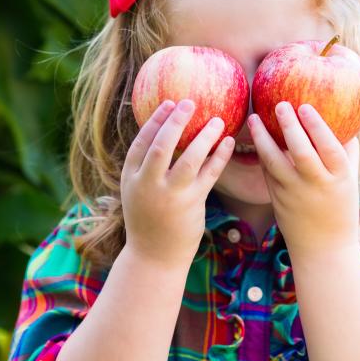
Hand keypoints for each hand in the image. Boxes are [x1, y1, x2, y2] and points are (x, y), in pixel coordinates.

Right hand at [120, 99, 234, 269]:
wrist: (154, 257)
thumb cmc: (148, 221)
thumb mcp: (137, 194)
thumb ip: (146, 169)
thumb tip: (162, 136)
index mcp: (131, 179)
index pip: (141, 143)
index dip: (155, 121)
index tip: (169, 103)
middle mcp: (148, 185)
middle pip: (162, 146)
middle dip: (176, 121)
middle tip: (190, 102)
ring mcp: (171, 195)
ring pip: (189, 158)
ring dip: (204, 136)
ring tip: (217, 120)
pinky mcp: (192, 204)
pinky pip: (209, 174)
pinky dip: (219, 156)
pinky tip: (228, 142)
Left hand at [249, 101, 359, 258]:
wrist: (323, 249)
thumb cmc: (341, 208)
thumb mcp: (350, 181)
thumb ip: (347, 152)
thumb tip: (346, 121)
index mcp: (339, 178)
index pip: (328, 147)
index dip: (317, 126)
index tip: (305, 106)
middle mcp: (316, 185)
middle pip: (301, 152)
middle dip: (289, 126)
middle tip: (280, 104)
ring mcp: (294, 194)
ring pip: (275, 162)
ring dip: (262, 138)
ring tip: (254, 118)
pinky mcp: (277, 200)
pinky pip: (267, 173)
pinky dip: (261, 154)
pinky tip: (256, 138)